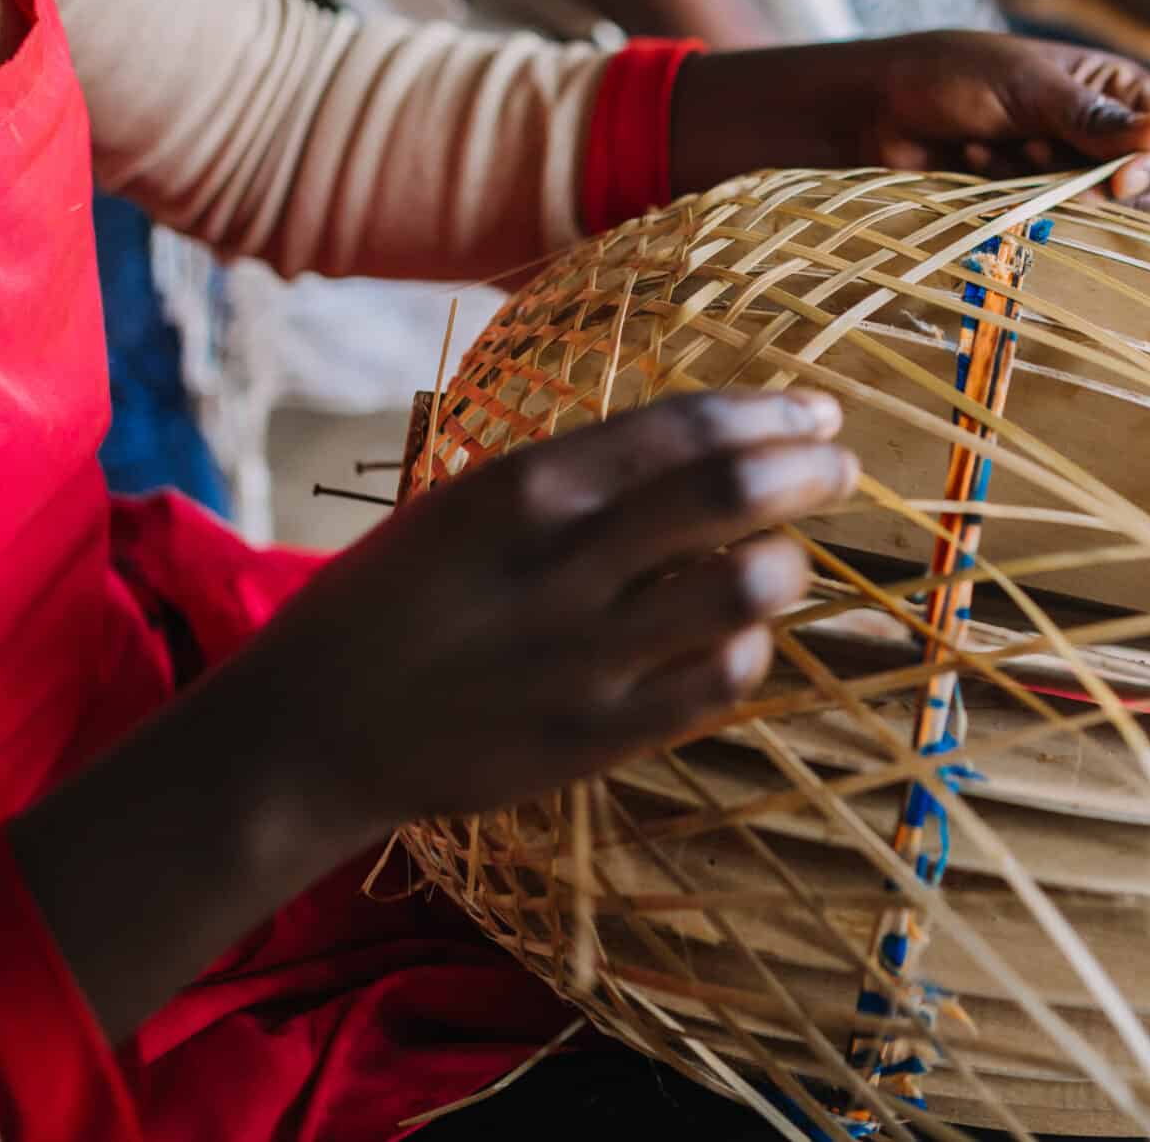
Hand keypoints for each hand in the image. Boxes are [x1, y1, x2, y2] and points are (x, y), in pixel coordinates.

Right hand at [9, 389, 856, 1040]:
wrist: (308, 736)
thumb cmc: (391, 602)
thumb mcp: (466, 507)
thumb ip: (576, 482)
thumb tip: (701, 451)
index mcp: (524, 490)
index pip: (684, 430)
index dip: (770, 414)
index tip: (818, 411)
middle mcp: (562, 565)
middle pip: (733, 497)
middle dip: (810, 471)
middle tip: (841, 465)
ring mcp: (585, 657)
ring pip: (747, 589)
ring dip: (789, 561)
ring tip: (788, 556)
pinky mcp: (597, 737)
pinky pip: (721, 681)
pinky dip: (751, 646)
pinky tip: (742, 634)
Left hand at [669, 32, 1149, 224]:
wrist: (872, 114)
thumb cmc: (947, 76)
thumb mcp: (1025, 86)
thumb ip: (1095, 119)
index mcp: (1120, 92)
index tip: (1121, 182)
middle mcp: (1110, 141)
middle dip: (1116, 191)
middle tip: (1043, 163)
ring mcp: (1077, 184)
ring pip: (1120, 225)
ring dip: (1063, 196)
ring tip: (1001, 155)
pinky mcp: (1040, 217)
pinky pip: (1066, 236)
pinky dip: (1028, 211)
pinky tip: (980, 171)